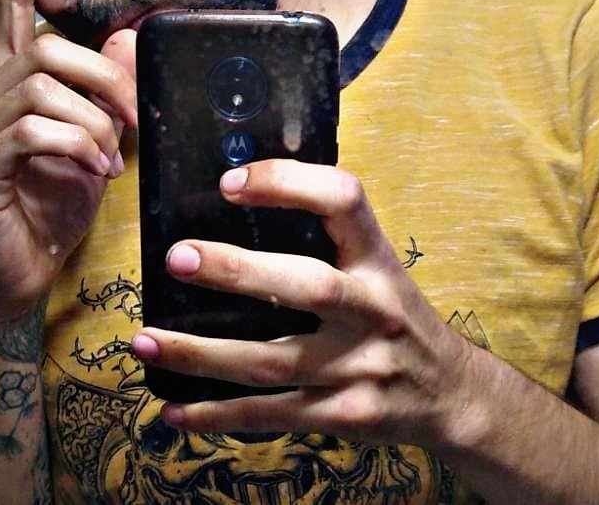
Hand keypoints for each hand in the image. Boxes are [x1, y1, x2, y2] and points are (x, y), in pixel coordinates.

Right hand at [0, 0, 137, 317]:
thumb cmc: (51, 200)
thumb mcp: (95, 136)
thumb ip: (104, 90)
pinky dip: (77, 147)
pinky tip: (93, 170)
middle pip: (48, 48)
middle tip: (135, 120)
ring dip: (95, 122)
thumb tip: (123, 42)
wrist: (17, 269)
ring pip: (45, 87)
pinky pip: (35, 131)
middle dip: (107, 80)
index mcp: (13, 77)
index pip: (15, 1)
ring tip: (110, 157)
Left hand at [131, 159, 473, 451]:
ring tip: (145, 341)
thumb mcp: (379, 265)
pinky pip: (270, 416)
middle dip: (236, 271)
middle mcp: (372, 307)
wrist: (452, 394)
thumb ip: (329, 239)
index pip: (343, 200)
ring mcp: (359, 367)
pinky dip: (216, 416)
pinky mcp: (342, 415)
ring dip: (201, 353)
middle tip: (177, 258)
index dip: (288, 182)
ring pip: (270, 361)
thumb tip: (238, 198)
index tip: (231, 181)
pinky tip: (173, 410)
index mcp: (378, 258)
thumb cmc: (396, 314)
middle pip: (305, 286)